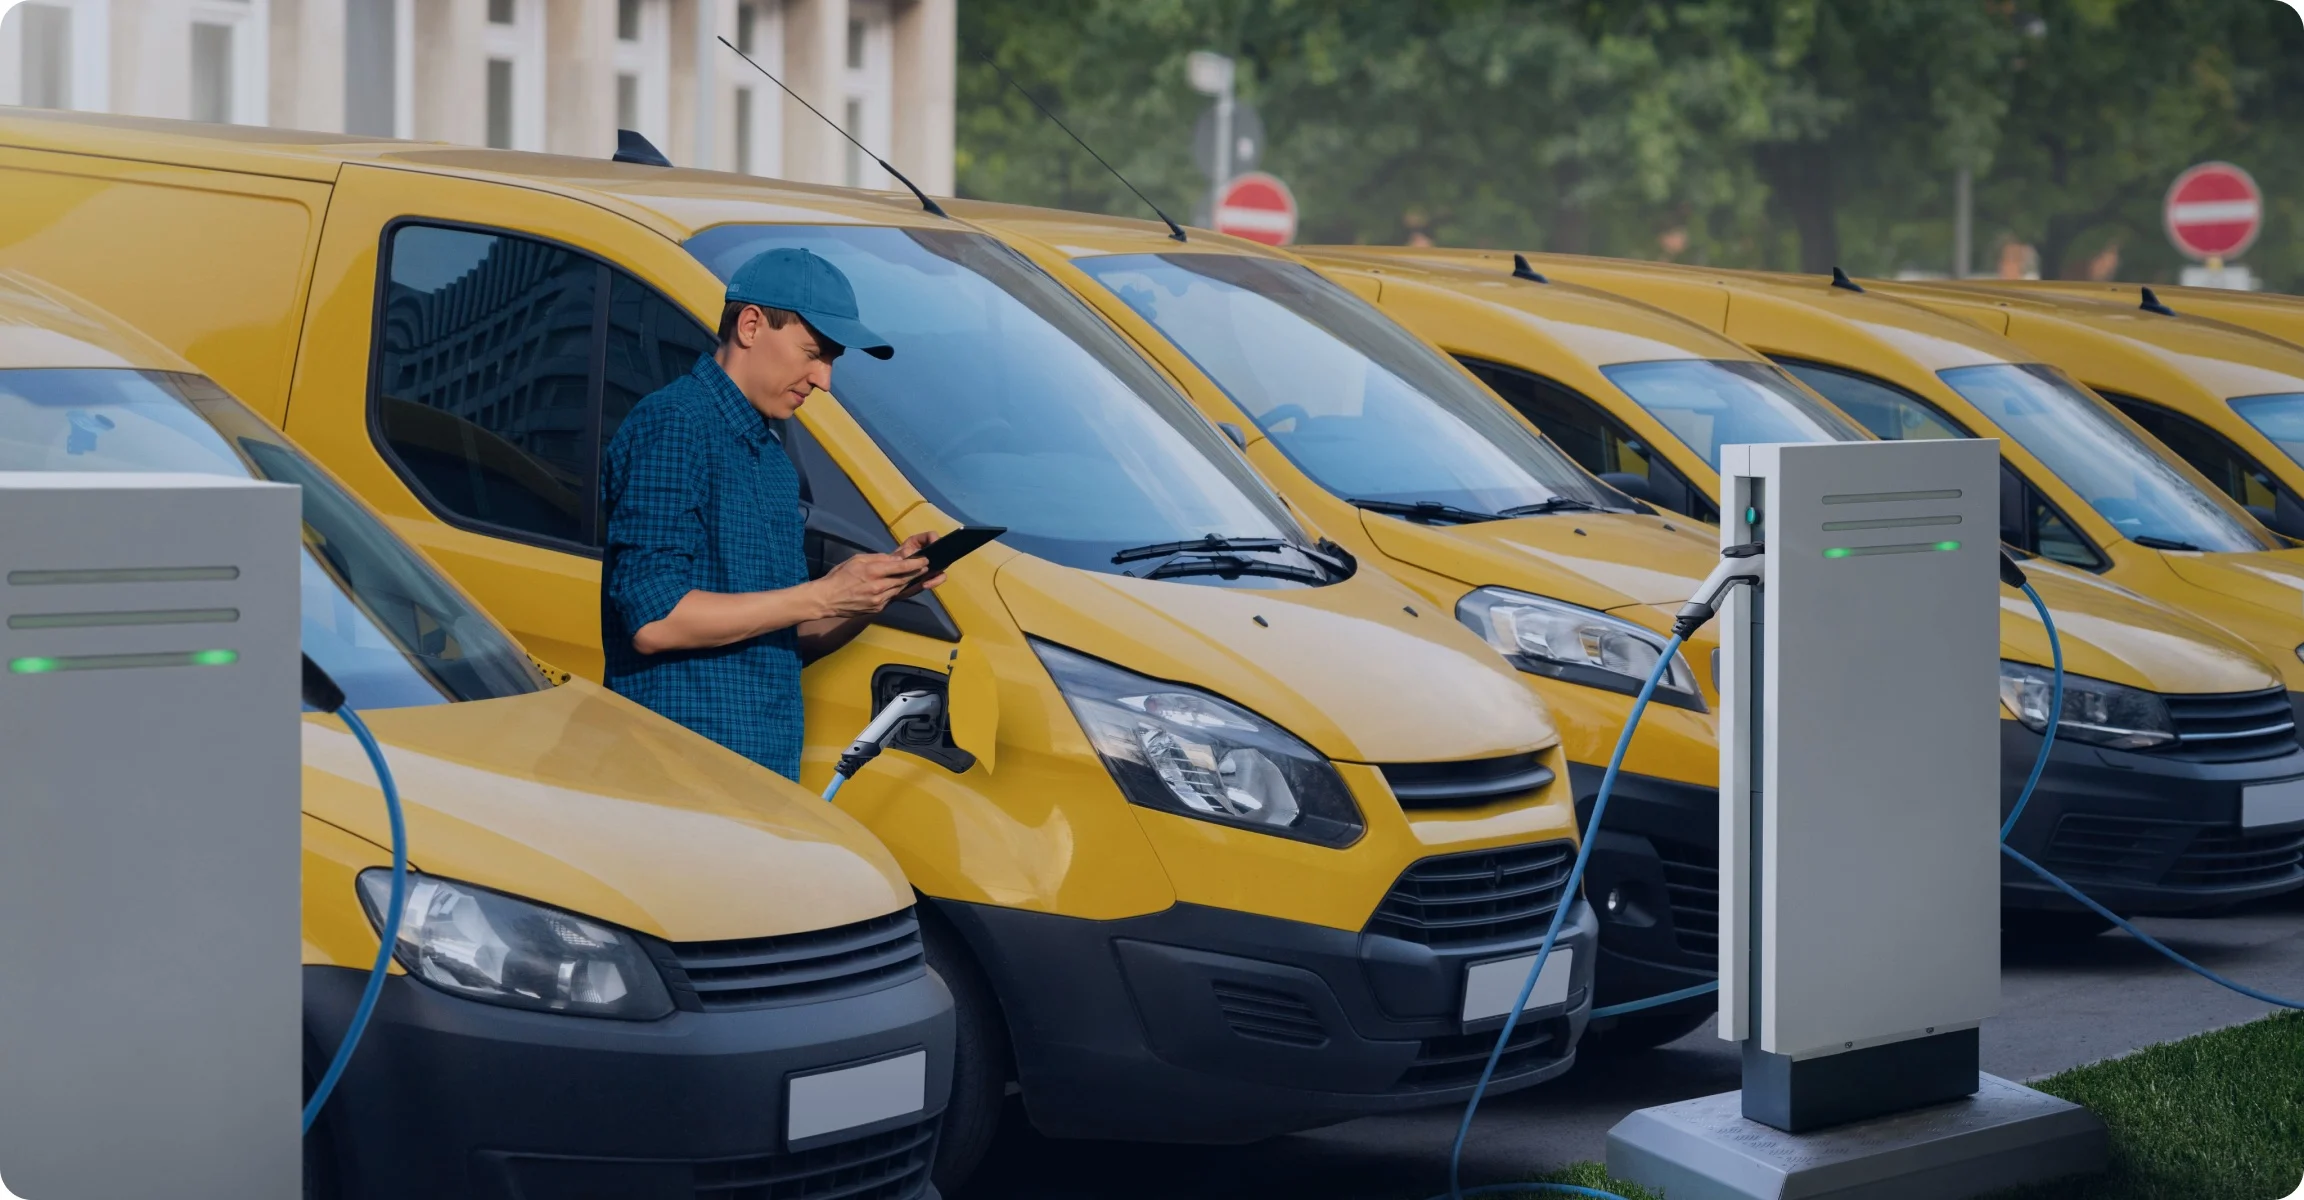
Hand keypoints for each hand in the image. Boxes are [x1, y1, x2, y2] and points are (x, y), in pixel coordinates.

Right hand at [812, 545, 931, 617]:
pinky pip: (891, 598)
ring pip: (899, 589)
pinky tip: (897, 586)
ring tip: (914, 575)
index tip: (925, 561)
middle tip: (924, 568)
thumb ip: (877, 558)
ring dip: (907, 582)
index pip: (901, 567)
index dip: (916, 564)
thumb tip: (894, 559)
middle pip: (904, 579)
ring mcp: (879, 600)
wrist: (827, 599)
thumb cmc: (840, 576)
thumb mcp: (857, 559)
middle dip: (916, 573)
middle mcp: (879, 586)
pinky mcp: (877, 608)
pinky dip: (895, 591)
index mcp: (873, 571)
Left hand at [892, 531, 947, 599]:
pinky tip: (925, 585)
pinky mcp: (931, 576)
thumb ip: (902, 554)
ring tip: (926, 582)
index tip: (933, 545)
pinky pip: (939, 578)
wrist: (887, 581)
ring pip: (942, 566)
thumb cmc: (889, 565)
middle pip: (941, 550)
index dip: (934, 539)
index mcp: (918, 543)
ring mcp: (930, 564)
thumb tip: (910, 553)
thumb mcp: (894, 558)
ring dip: (937, 574)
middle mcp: (927, 552)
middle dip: (939, 558)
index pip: (931, 536)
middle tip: (934, 566)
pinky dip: (934, 582)